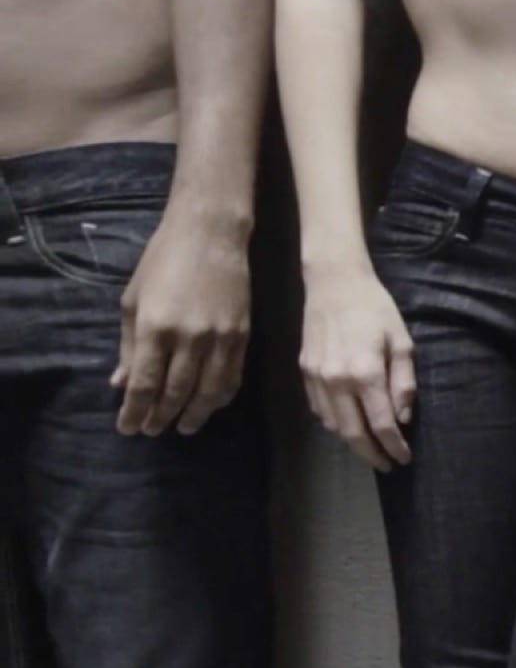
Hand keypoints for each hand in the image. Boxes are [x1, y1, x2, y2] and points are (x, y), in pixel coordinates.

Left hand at [113, 207, 252, 435]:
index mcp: (155, 328)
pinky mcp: (242, 337)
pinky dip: (222, 397)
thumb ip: (129, 345)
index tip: (127, 428)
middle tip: (151, 431)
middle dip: (160, 416)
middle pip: (175, 393)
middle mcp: (189, 339)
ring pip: (208, 392)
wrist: (210, 235)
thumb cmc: (163, 261)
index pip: (144, 384)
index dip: (135, 411)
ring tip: (183, 427)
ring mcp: (220, 339)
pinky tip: (211, 405)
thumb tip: (121, 383)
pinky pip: (233, 377)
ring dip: (194, 414)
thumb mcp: (134, 300)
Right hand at [298, 265, 414, 470]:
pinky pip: (319, 410)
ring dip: (352, 442)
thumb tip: (402, 418)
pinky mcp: (304, 372)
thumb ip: (404, 383)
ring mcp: (316, 378)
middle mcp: (337, 381)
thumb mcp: (401, 343)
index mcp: (366, 373)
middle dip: (372, 454)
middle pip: (354, 433)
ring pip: (333, 425)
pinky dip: (334, 424)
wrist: (334, 283)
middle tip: (387, 465)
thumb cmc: (375, 309)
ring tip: (370, 448)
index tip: (404, 458)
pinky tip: (348, 425)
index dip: (394, 447)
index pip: (382, 424)